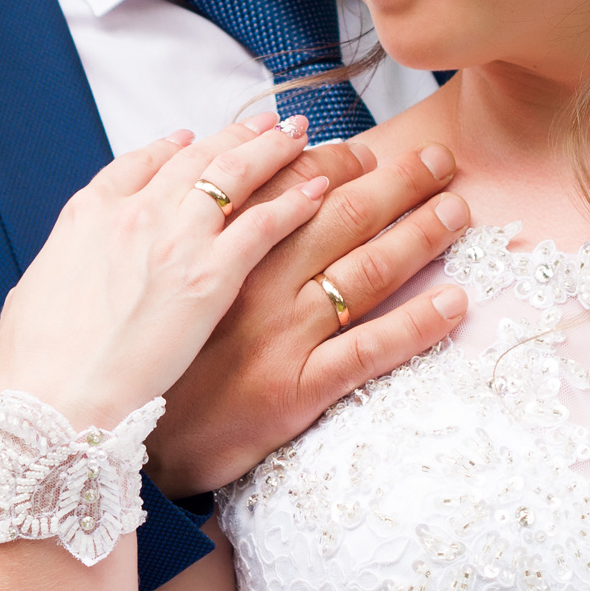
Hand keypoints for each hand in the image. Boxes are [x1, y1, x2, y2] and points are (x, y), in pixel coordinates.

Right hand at [0, 115, 328, 431]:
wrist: (59, 397)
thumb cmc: (39, 361)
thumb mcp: (35, 288)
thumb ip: (65, 260)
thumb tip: (73, 262)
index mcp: (90, 213)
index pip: (141, 162)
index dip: (173, 147)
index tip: (192, 139)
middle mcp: (137, 212)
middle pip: (197, 157)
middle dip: (235, 134)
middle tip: (265, 122)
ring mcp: (177, 239)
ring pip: (236, 174)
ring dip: (272, 149)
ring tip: (297, 134)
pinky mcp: (213, 276)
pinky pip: (265, 224)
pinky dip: (295, 202)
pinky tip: (317, 190)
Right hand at [147, 140, 469, 496]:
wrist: (132, 440)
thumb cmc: (158, 361)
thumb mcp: (168, 287)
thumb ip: (206, 242)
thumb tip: (246, 198)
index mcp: (224, 253)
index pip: (292, 188)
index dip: (339, 163)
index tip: (371, 151)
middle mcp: (259, 286)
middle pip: (343, 217)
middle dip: (398, 182)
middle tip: (439, 161)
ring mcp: (282, 336)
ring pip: (365, 271)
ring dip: (419, 234)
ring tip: (457, 211)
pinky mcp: (297, 388)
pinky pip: (368, 350)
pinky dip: (416, 324)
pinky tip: (454, 302)